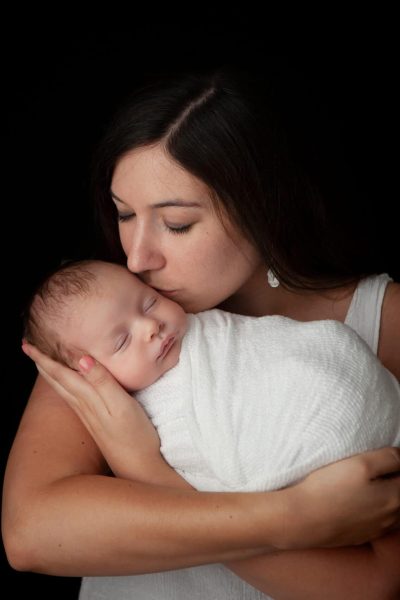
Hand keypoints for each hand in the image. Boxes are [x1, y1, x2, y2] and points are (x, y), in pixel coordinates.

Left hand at [22, 343, 161, 480]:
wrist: (139, 470)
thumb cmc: (135, 437)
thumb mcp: (121, 406)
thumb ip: (103, 382)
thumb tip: (82, 359)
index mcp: (87, 399)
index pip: (60, 373)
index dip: (44, 357)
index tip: (27, 343)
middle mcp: (83, 407)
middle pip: (56, 381)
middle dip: (42, 363)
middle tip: (28, 347)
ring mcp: (89, 417)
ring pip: (63, 390)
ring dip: (51, 374)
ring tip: (43, 362)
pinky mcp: (97, 424)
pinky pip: (73, 398)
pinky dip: (65, 385)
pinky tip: (70, 386)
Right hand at [282, 448, 399, 549]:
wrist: (303, 519)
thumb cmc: (330, 488)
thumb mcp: (361, 463)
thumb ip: (389, 458)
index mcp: (394, 497)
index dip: (397, 465)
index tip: (388, 458)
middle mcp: (390, 517)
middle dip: (394, 481)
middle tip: (381, 469)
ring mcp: (375, 530)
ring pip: (393, 513)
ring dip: (389, 499)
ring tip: (373, 485)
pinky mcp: (360, 536)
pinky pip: (377, 523)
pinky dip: (376, 512)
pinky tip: (362, 503)